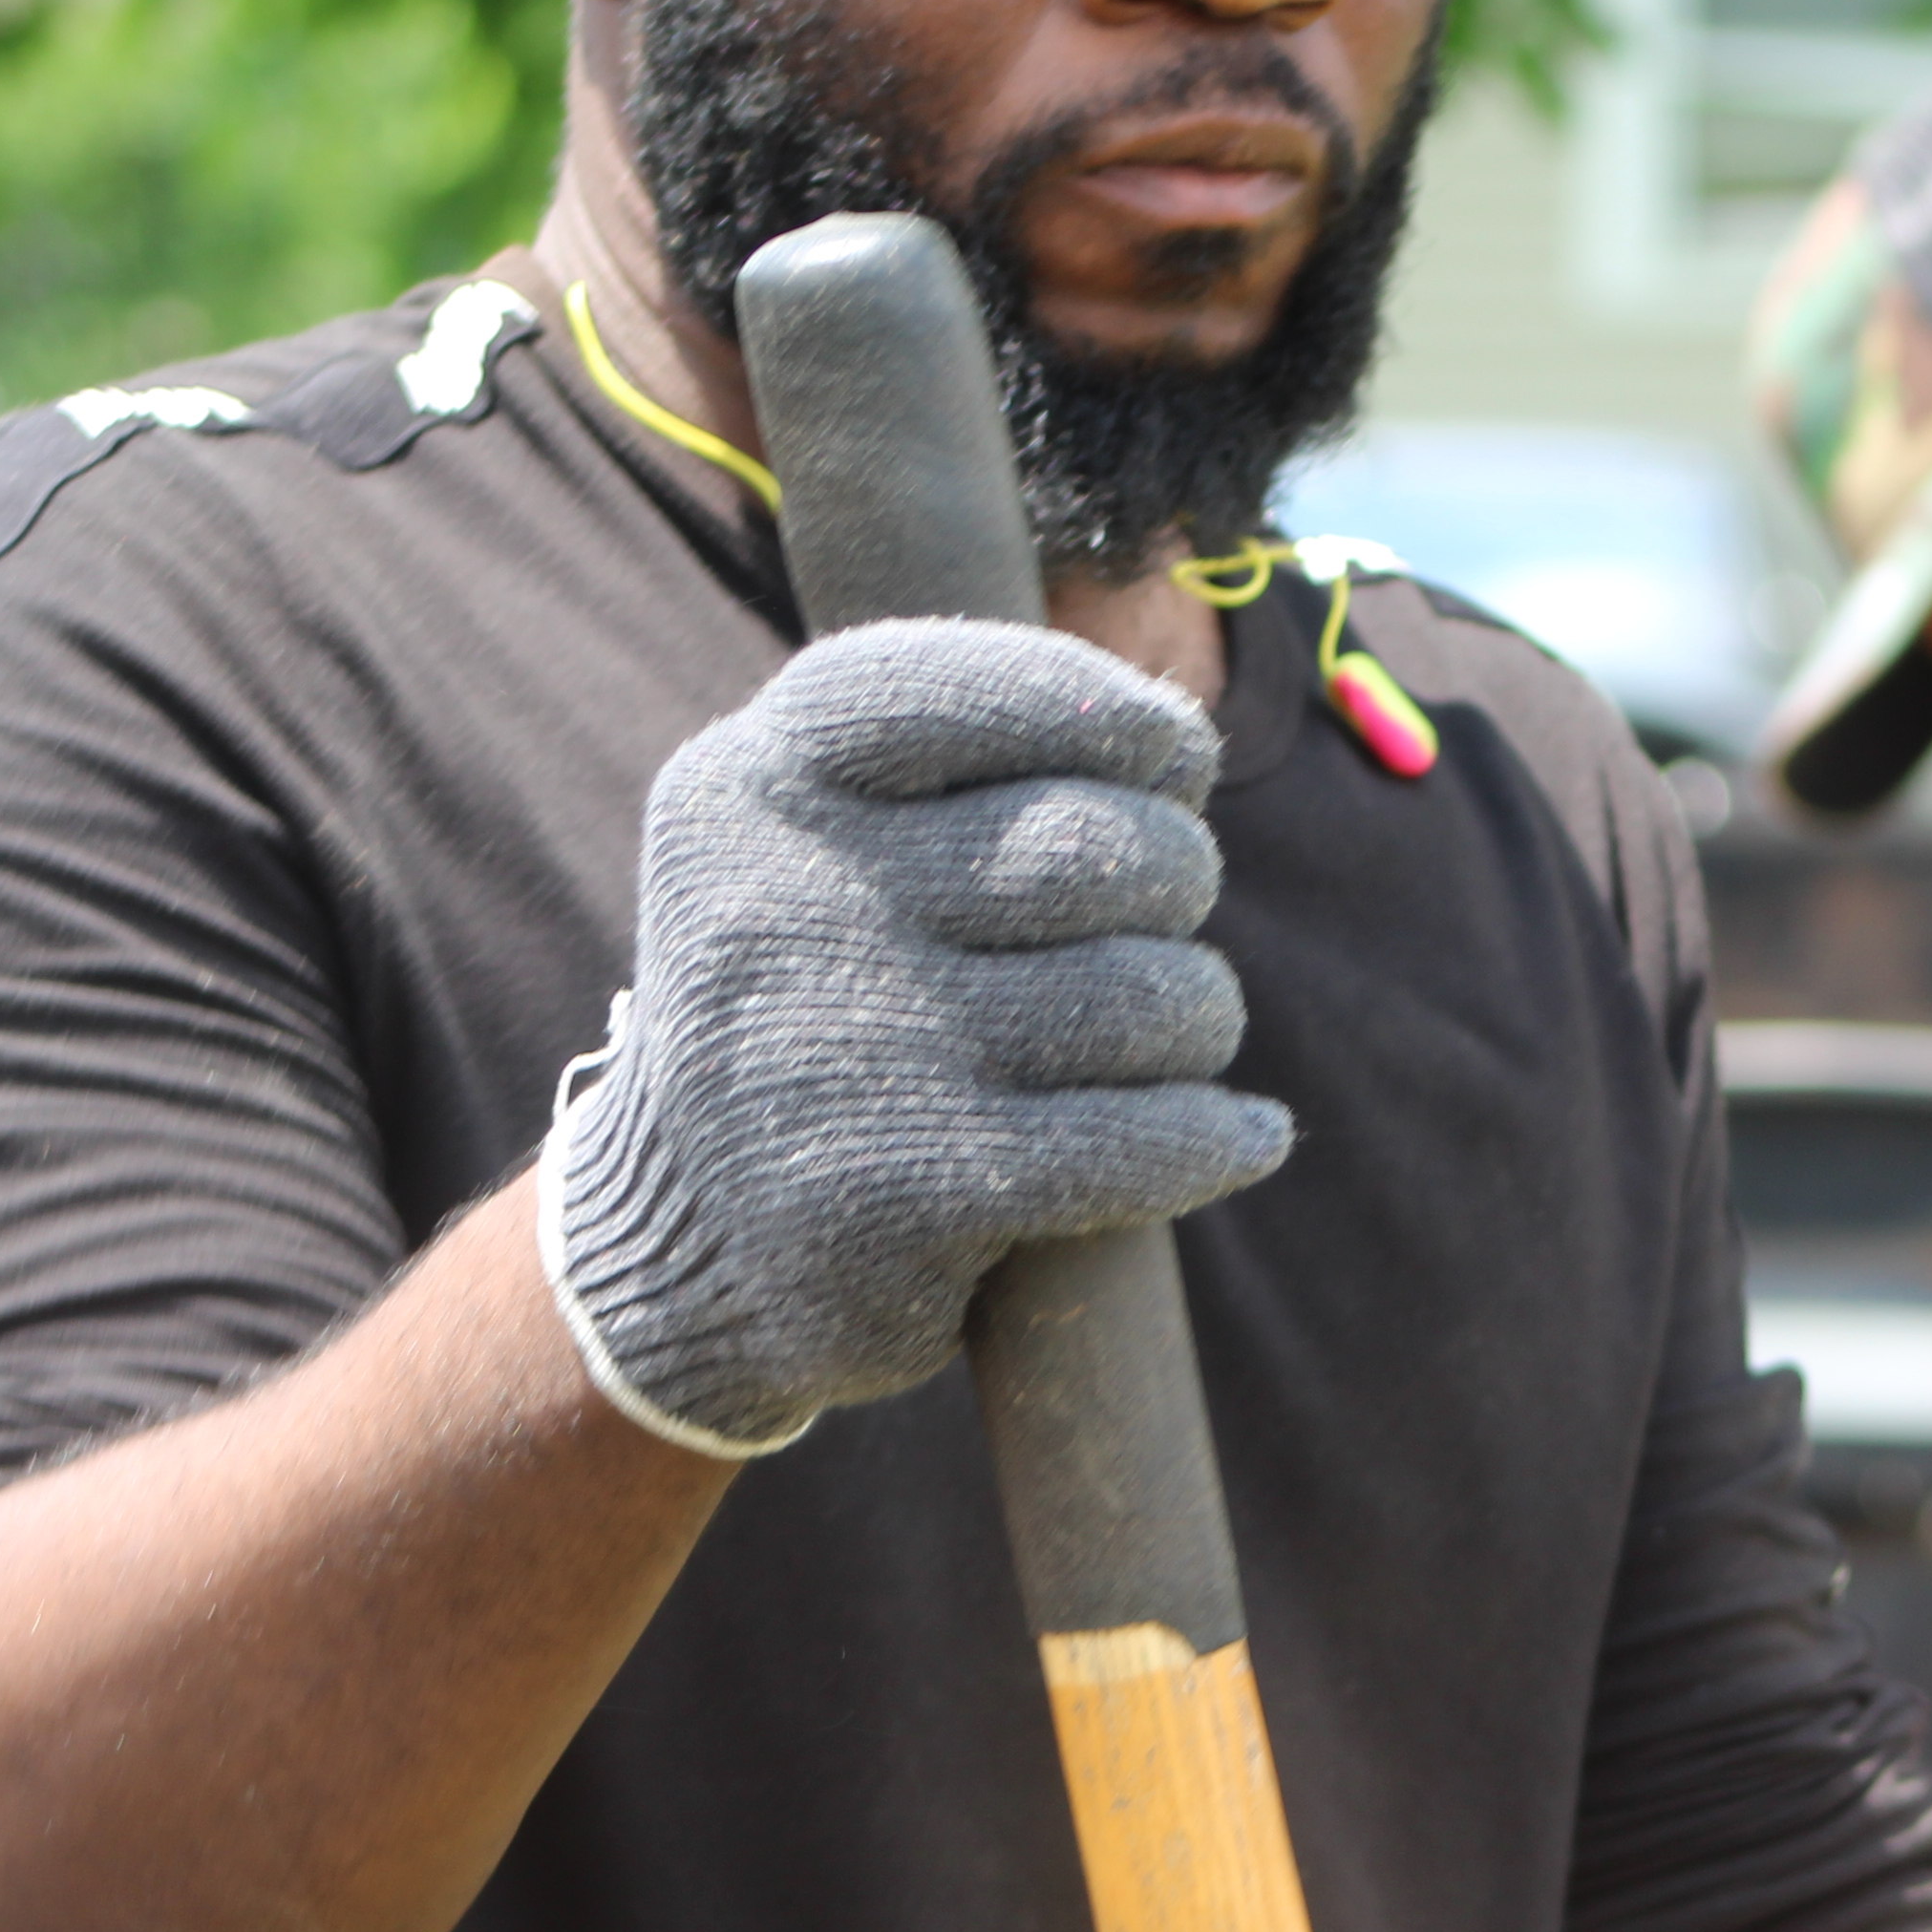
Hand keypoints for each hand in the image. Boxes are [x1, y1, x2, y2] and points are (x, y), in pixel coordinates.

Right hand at [539, 616, 1293, 1453]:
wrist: (685, 1240)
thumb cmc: (812, 999)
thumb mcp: (812, 845)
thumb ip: (960, 769)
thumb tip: (1181, 745)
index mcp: (745, 790)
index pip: (957, 691)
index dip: (1103, 708)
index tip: (1171, 751)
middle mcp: (781, 908)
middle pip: (1088, 849)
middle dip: (1174, 872)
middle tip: (1164, 911)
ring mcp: (845, 1054)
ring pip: (1137, 996)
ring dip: (1199, 1012)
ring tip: (1182, 1025)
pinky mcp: (907, 1192)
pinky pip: (1136, 1141)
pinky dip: (1215, 1134)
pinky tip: (1246, 1135)